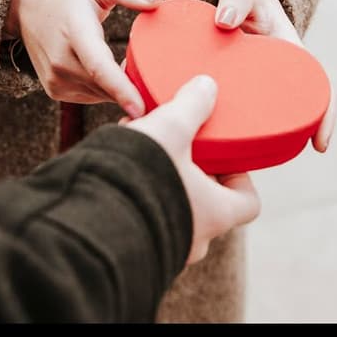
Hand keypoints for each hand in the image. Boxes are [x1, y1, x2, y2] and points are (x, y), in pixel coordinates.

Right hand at [6, 0, 162, 117]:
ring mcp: (56, 79)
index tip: (140, 108)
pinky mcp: (56, 91)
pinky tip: (108, 70)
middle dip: (135, 86)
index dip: (121, 89)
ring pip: (102, 95)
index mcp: (75, 31)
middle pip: (107, 86)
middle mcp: (61, 61)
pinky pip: (93, 96)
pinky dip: (106, 89)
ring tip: (128, 63)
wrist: (26, 7)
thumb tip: (158, 2)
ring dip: (120, 87)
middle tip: (157, 72)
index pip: (98, 66)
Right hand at [125, 75, 260, 264]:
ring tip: (139, 150)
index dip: (239, 176)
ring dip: (162, 182)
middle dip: (192, 172)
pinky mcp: (135, 250)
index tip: (222, 155)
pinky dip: (140, 196)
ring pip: (174, 211)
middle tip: (175, 146)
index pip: (248, 202)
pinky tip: (118, 168)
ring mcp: (166, 249)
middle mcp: (195, 240)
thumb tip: (207, 86)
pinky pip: (146, 220)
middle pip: (208, 203)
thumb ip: (191, 105)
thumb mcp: (169, 129)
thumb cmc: (140, 175)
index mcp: (215, 214)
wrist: (88, 218)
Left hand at [215, 0, 336, 152]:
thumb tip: (225, 22)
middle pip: (293, 117)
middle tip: (268, 161)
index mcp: (294, 59)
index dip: (324, 117)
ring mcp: (260, 92)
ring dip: (259, 145)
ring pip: (264, 123)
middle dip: (287, 141)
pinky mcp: (237, 97)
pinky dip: (234, 137)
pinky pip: (239, 119)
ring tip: (240, 162)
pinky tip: (218, 153)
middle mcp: (281, 81)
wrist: (231, 7)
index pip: (320, 91)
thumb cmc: (244, 2)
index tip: (321, 144)